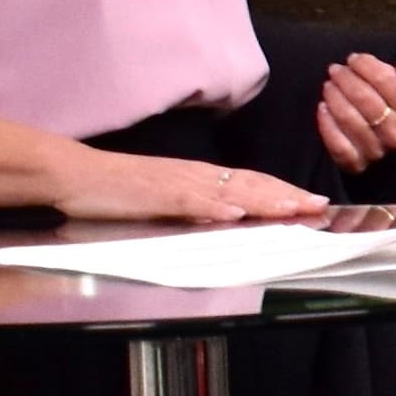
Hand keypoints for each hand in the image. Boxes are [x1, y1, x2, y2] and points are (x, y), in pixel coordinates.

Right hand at [48, 150, 331, 226]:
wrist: (74, 175)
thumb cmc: (117, 191)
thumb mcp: (166, 202)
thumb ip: (196, 209)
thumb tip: (229, 220)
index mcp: (198, 178)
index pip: (251, 183)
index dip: (284, 192)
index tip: (314, 202)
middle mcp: (194, 176)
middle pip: (251, 183)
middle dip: (288, 195)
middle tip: (321, 206)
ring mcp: (176, 184)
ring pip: (229, 190)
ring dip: (264, 199)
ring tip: (295, 208)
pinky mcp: (154, 194)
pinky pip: (189, 200)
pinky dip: (214, 206)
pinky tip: (235, 213)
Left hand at [314, 49, 395, 178]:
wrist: (375, 137)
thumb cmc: (386, 103)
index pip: (388, 82)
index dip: (367, 66)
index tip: (353, 59)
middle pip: (366, 100)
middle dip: (346, 80)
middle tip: (335, 70)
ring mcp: (376, 151)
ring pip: (350, 119)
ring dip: (335, 98)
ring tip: (328, 86)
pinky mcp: (355, 164)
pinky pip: (338, 145)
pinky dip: (327, 124)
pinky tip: (322, 108)